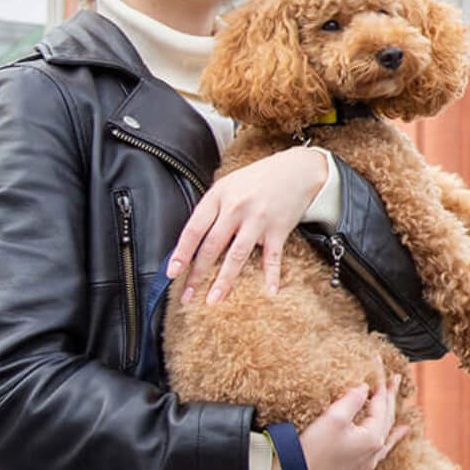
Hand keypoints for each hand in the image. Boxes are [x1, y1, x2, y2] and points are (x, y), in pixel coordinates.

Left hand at [168, 147, 332, 303]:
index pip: (194, 229)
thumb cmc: (259, 178)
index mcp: (219, 196)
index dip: (181, 253)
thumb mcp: (228, 185)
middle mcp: (236, 208)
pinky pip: (272, 257)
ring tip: (214, 299)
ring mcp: (258, 219)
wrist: (297, 169)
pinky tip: (268, 292)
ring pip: (237, 255)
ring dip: (224, 281)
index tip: (172, 273)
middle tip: (188, 296)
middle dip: (198, 274)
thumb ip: (212, 209)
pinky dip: (271, 276)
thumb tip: (194, 241)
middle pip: (212, 247)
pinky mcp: (278, 229)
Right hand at [269, 371, 411, 469]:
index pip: (380, 402)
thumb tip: (364, 388)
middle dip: (390, 395)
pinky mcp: (357, 466)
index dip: (379, 382)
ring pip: (386, 429)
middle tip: (395, 377)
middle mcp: (375, 449)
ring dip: (392, 412)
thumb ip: (352, 400)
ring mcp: (368, 459)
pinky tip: (401, 431)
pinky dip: (393, 435)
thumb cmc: (314, 448)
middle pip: (387, 415)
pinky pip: (383, 446)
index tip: (379, 362)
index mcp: (373, 436)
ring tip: (400, 398)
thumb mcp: (334, 418)